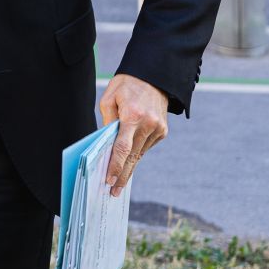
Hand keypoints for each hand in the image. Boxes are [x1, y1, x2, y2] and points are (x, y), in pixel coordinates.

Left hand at [97, 73, 169, 196]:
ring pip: (140, 154)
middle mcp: (149, 125)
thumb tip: (105, 143)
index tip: (109, 181)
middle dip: (122, 176)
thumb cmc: (126, 85)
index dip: (115, 166)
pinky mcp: (163, 131)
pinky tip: (127, 163)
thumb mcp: (109, 98)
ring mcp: (158, 129)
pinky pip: (146, 146)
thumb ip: (107, 122)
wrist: (154, 76)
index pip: (122, 147)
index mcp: (133, 116)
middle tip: (114, 192)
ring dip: (128, 167)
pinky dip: (136, 154)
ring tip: (118, 183)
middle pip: (132, 156)